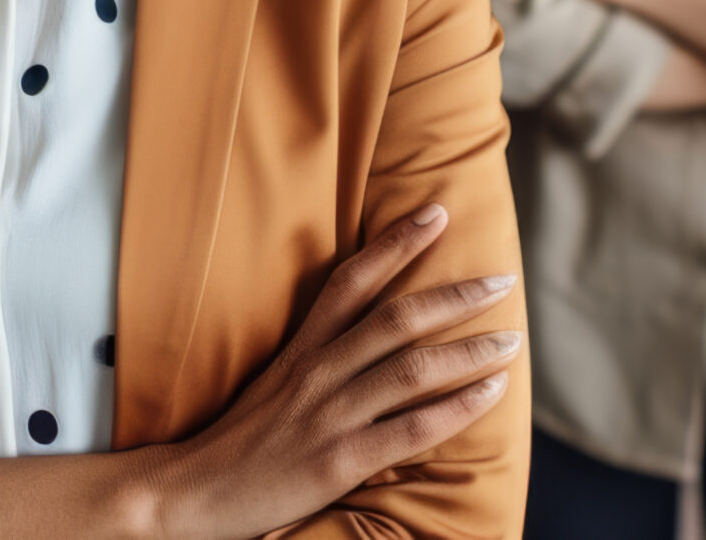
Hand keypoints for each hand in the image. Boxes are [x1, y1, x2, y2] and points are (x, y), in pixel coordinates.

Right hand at [147, 205, 518, 539]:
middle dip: (454, 295)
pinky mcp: (340, 460)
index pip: (352, 280)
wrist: (194, 491)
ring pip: (411, 368)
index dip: (397, 243)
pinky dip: (458, 408)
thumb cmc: (244, 437)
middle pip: (395, 319)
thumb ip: (322, 355)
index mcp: (302, 347)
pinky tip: (489, 394)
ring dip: (469, 350)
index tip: (437, 214)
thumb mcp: (278, 381)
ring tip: (511, 340)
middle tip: (501, 279)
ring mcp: (330, 415)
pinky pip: (411, 429)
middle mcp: (318, 371)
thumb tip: (374, 332)